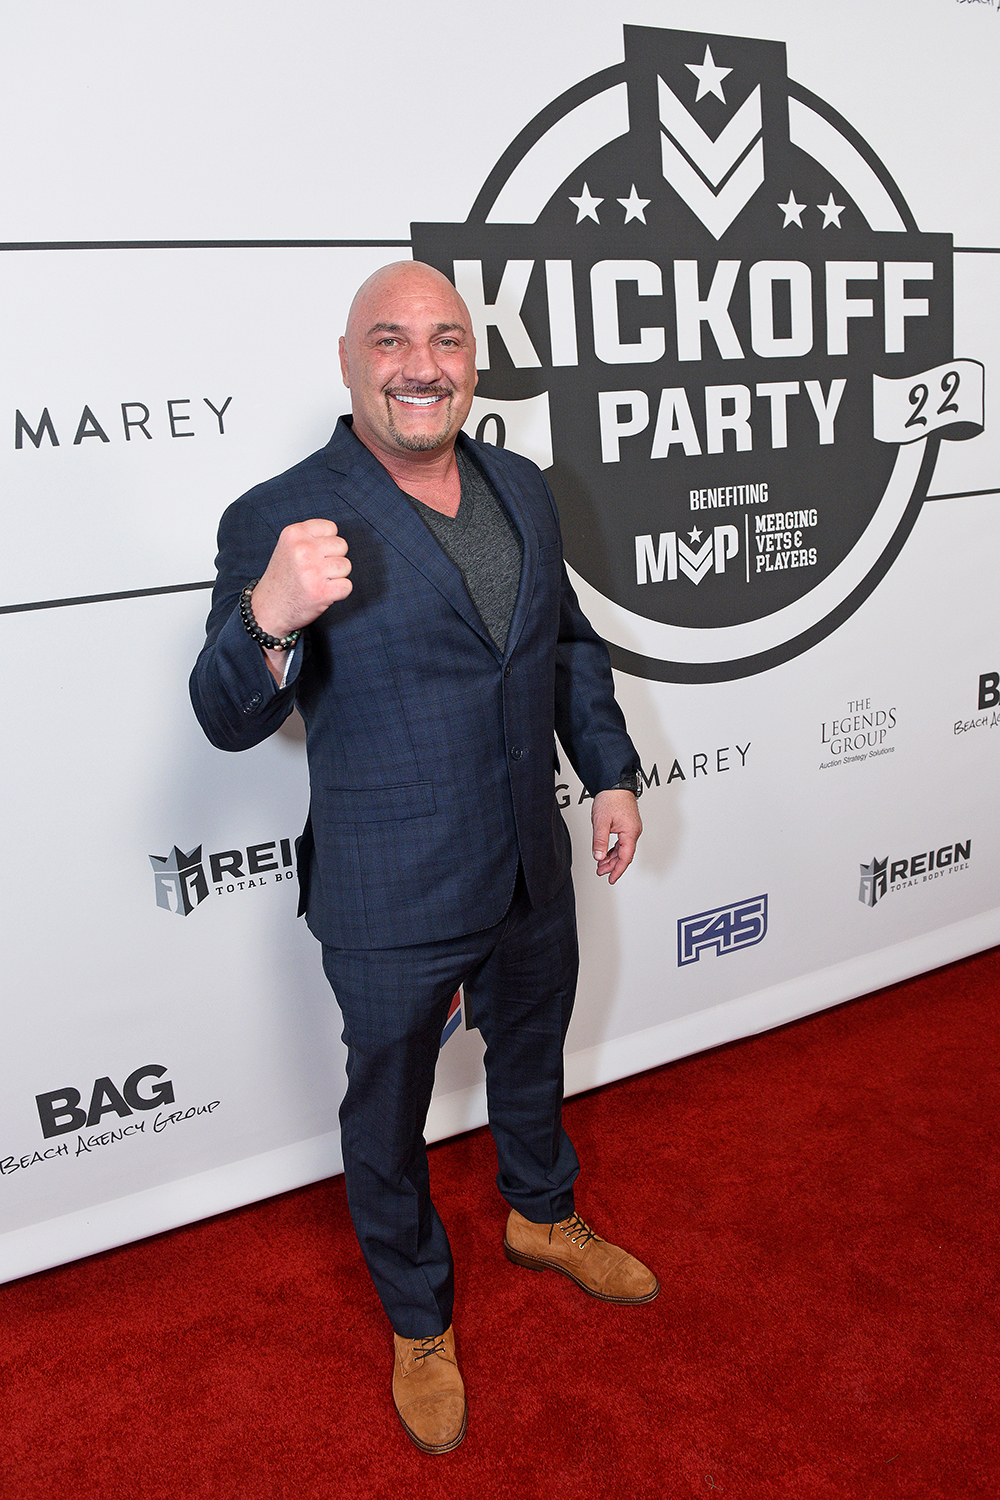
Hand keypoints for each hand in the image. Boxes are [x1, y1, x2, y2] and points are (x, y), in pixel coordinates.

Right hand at [252, 519, 351, 637]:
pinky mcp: (321, 592)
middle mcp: (302, 549)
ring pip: (346, 565)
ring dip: (336, 576)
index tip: (314, 554)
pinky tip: (323, 593)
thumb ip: (310, 537)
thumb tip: (337, 538)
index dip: (326, 543)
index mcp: (294, 534)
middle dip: (333, 558)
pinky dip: (339, 592)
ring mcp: (312, 571)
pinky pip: (347, 586)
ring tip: (318, 581)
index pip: (331, 528)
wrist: (268, 609)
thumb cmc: (282, 578)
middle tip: (316, 570)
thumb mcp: (288, 547)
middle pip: (342, 545)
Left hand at [591, 789, 641, 883]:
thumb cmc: (610, 798)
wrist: (614, 783)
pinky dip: (613, 849)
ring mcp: (631, 828)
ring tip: (600, 864)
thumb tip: (599, 856)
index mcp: (630, 832)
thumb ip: (600, 841)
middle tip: (601, 872)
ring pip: (622, 849)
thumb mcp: (601, 822)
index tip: (611, 879)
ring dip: (612, 857)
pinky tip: (605, 852)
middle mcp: (633, 831)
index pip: (625, 857)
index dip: (617, 870)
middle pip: (624, 855)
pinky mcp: (627, 824)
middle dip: (612, 865)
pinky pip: (622, 841)